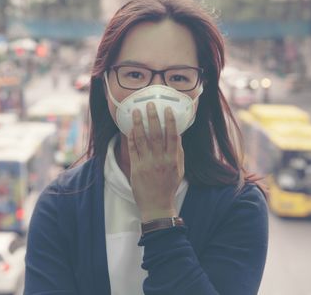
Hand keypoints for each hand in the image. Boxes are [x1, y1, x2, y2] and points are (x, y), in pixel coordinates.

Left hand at [127, 102, 184, 221]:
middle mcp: (160, 160)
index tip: (167, 110)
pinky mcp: (136, 168)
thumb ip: (179, 153)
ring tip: (137, 112)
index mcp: (172, 160)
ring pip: (142, 140)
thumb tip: (178, 135)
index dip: (170, 122)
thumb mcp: (179, 170)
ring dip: (139, 124)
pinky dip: (132, 138)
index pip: (172, 137)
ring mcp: (147, 164)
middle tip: (150, 105)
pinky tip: (130, 128)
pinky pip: (133, 149)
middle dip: (153, 118)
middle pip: (156, 135)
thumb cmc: (169, 187)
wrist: (156, 205)